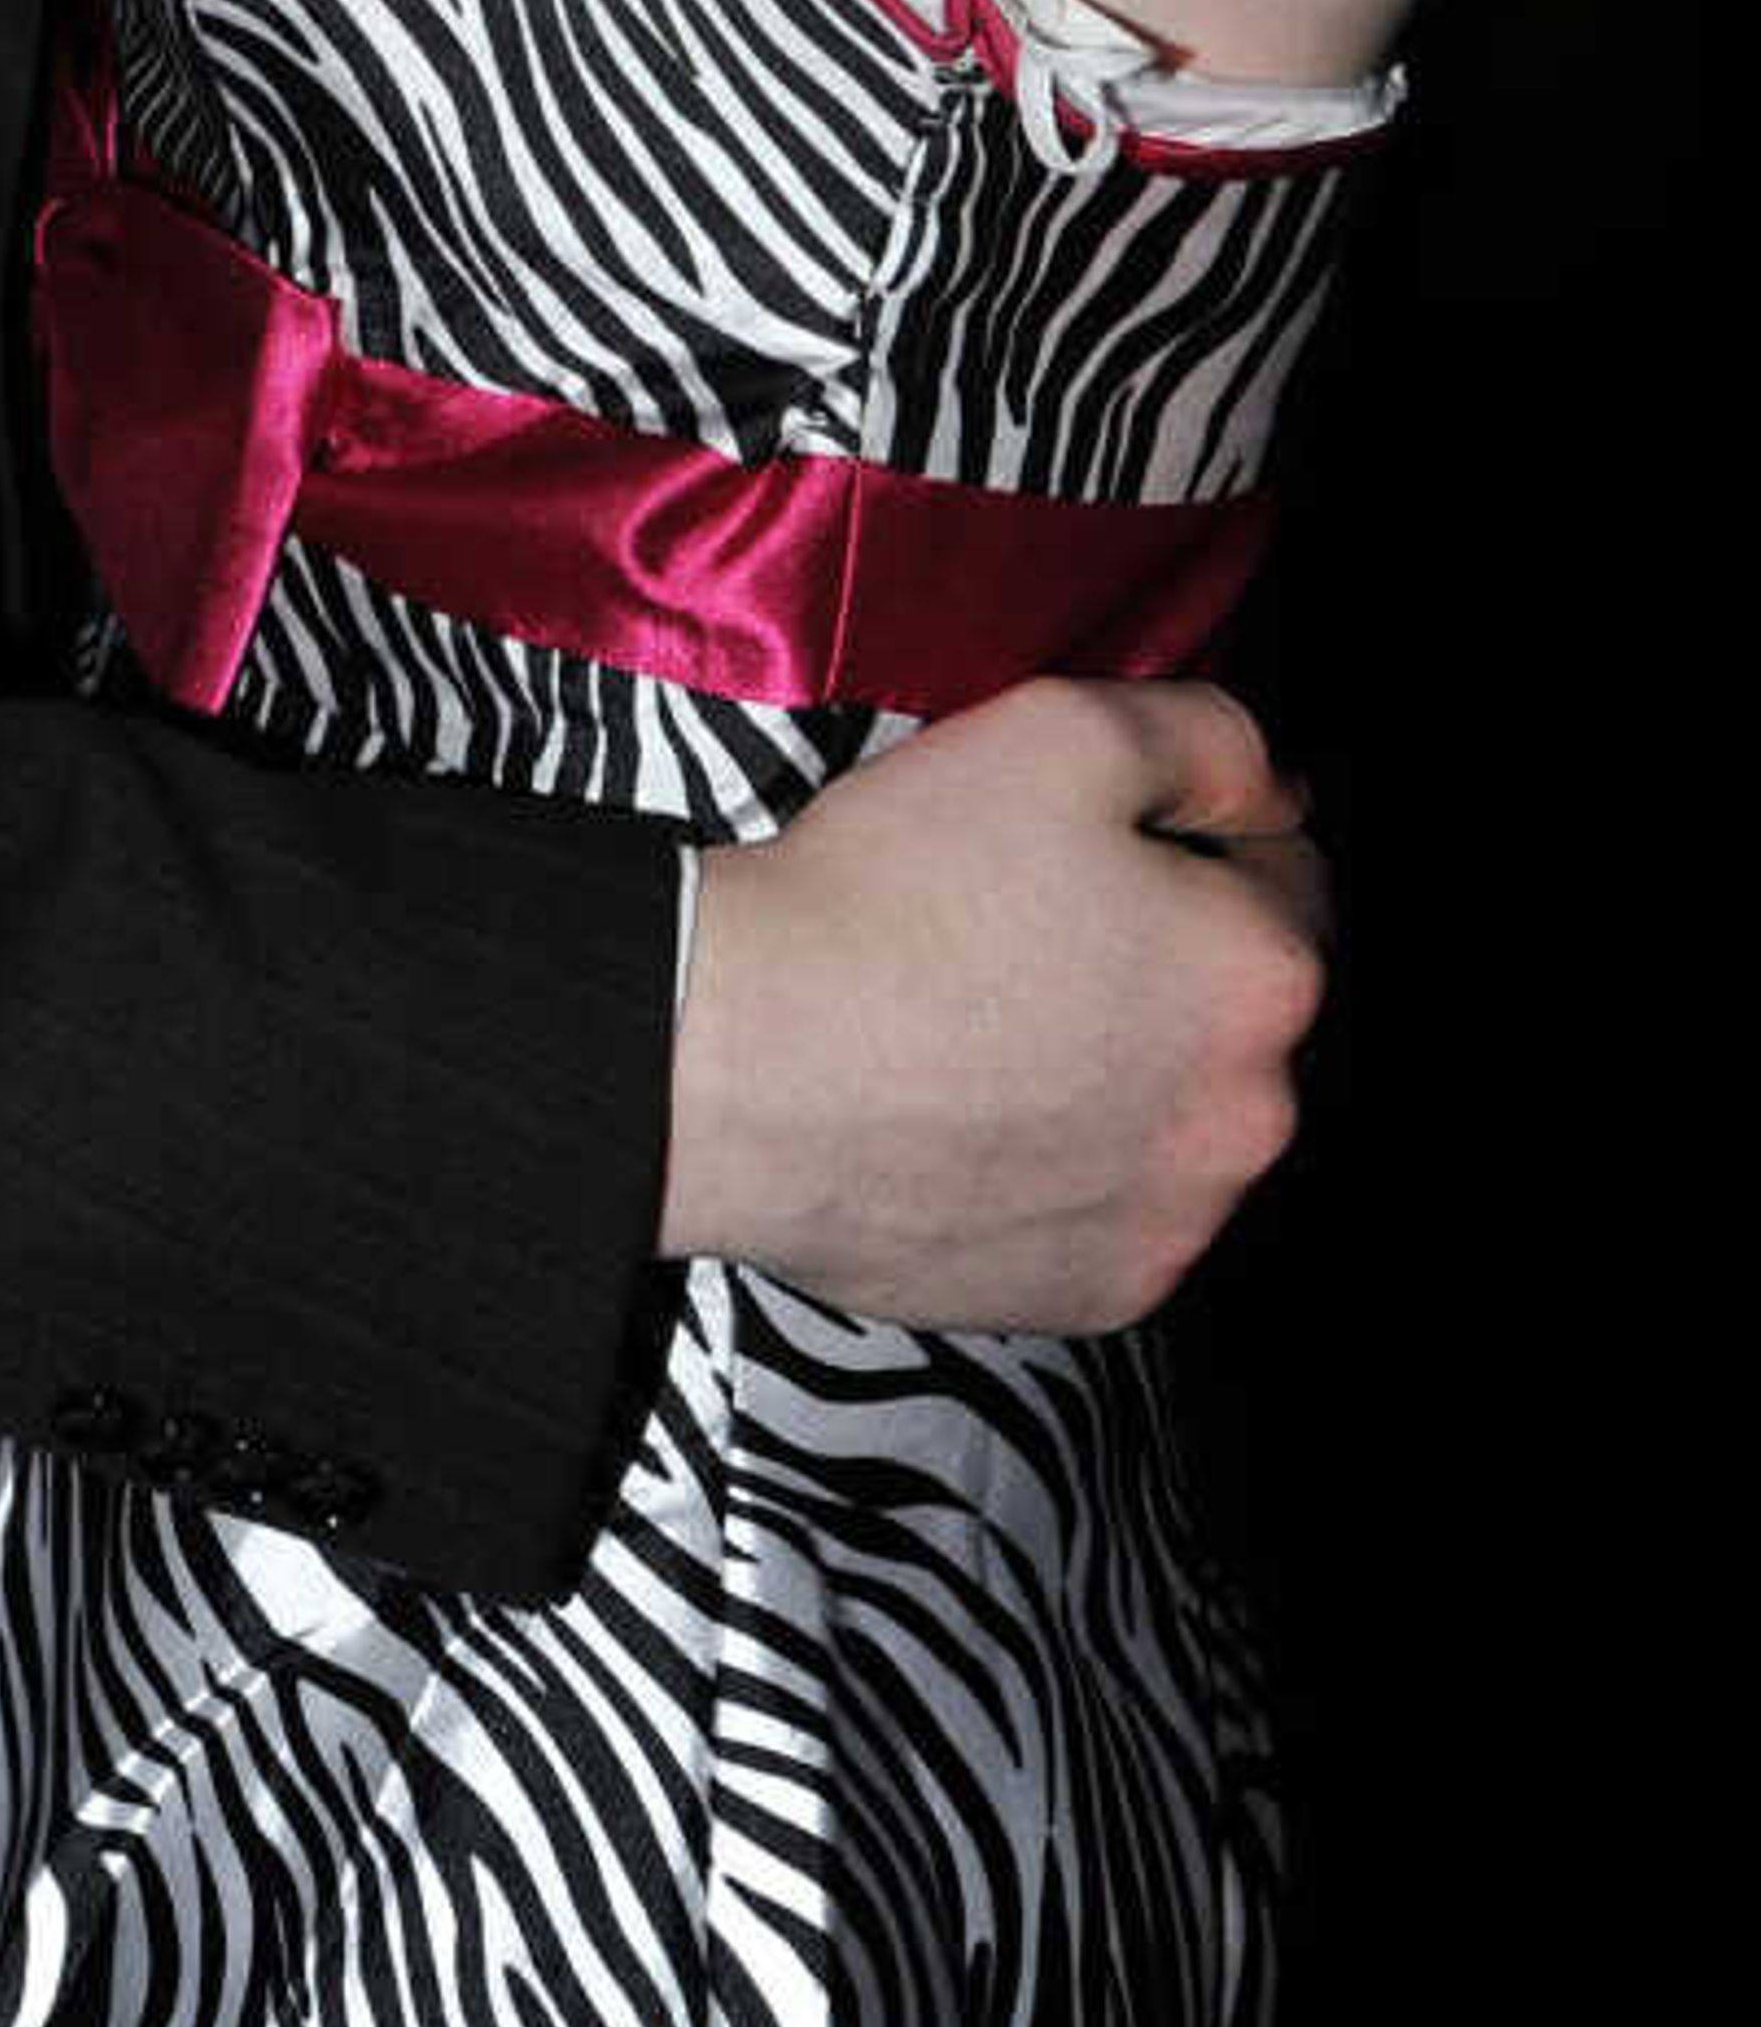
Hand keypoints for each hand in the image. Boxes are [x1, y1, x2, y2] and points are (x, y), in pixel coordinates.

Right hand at [660, 674, 1322, 1326]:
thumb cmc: (896, 888)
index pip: (1287, 877)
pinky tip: (971, 1119)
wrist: (740, 1060)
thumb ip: (1206, 736)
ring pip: (1177, 1120)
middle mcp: (1252, 1117)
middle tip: (1028, 928)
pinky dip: (1063, 1170)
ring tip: (988, 1029)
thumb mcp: (1059, 730)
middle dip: (1165, 966)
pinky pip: (1108, 1213)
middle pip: (1234, 1012)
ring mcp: (1175, 1223)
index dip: (1195, 837)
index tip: (1099, 838)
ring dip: (1121, 1075)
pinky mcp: (1094, 1296)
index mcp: (1264, 975)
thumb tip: (1273, 784)